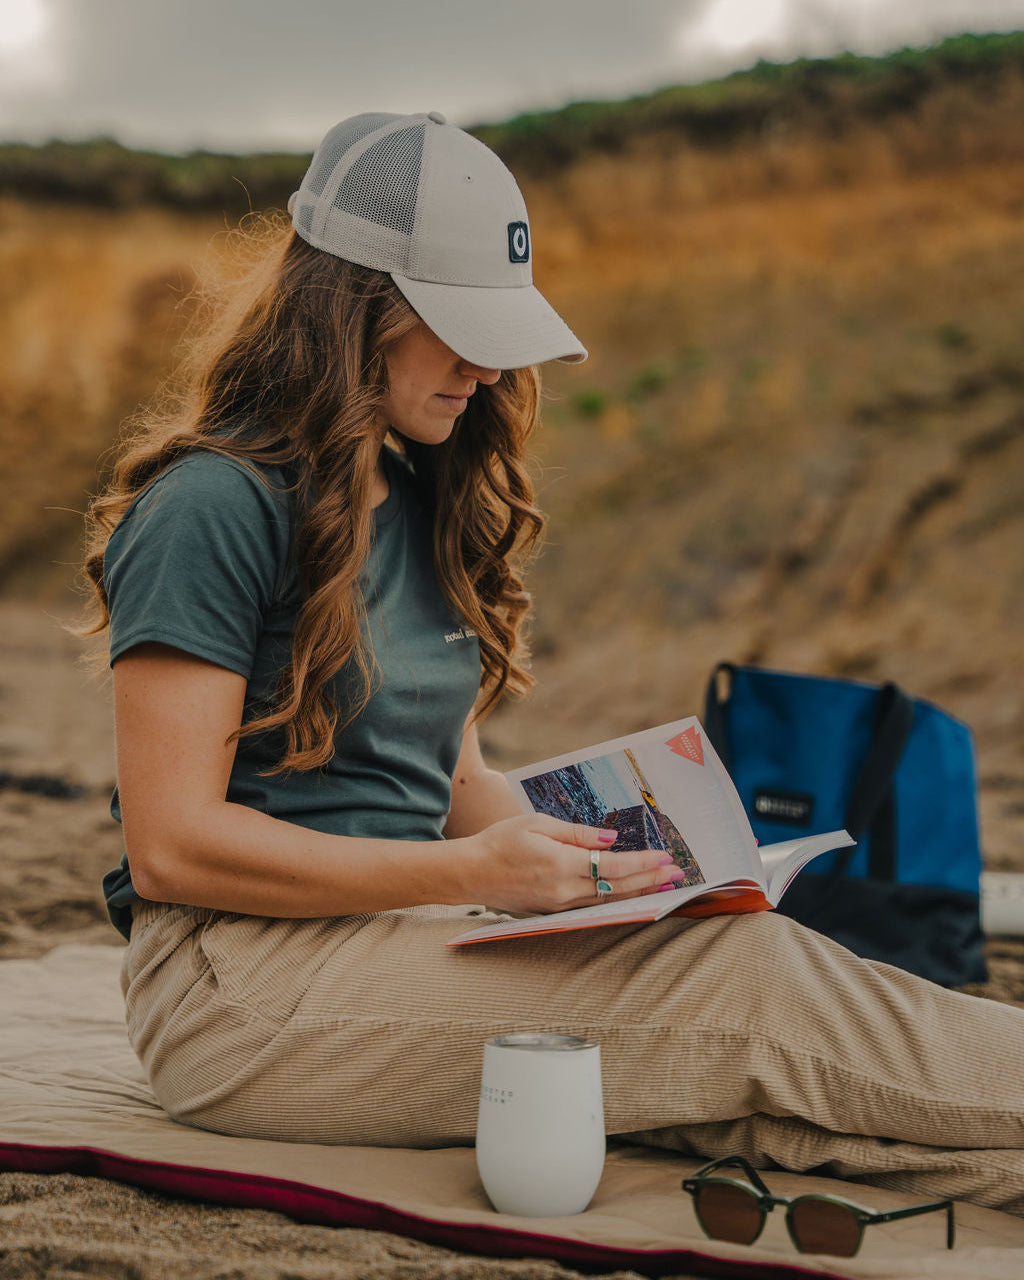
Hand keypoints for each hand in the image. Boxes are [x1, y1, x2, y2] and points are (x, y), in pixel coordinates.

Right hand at [463, 814, 687, 914]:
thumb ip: (577, 833)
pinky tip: (630, 894)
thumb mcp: (537, 824)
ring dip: (638, 893)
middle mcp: (564, 891)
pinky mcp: (554, 912)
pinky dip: (616, 899)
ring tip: (663, 886)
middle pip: (617, 888)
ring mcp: (559, 906)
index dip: (642, 862)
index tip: (665, 857)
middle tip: (677, 874)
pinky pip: (593, 906)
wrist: (469, 873)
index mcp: (560, 865)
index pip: (613, 865)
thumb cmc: (500, 841)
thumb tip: (612, 838)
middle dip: (650, 880)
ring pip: (608, 900)